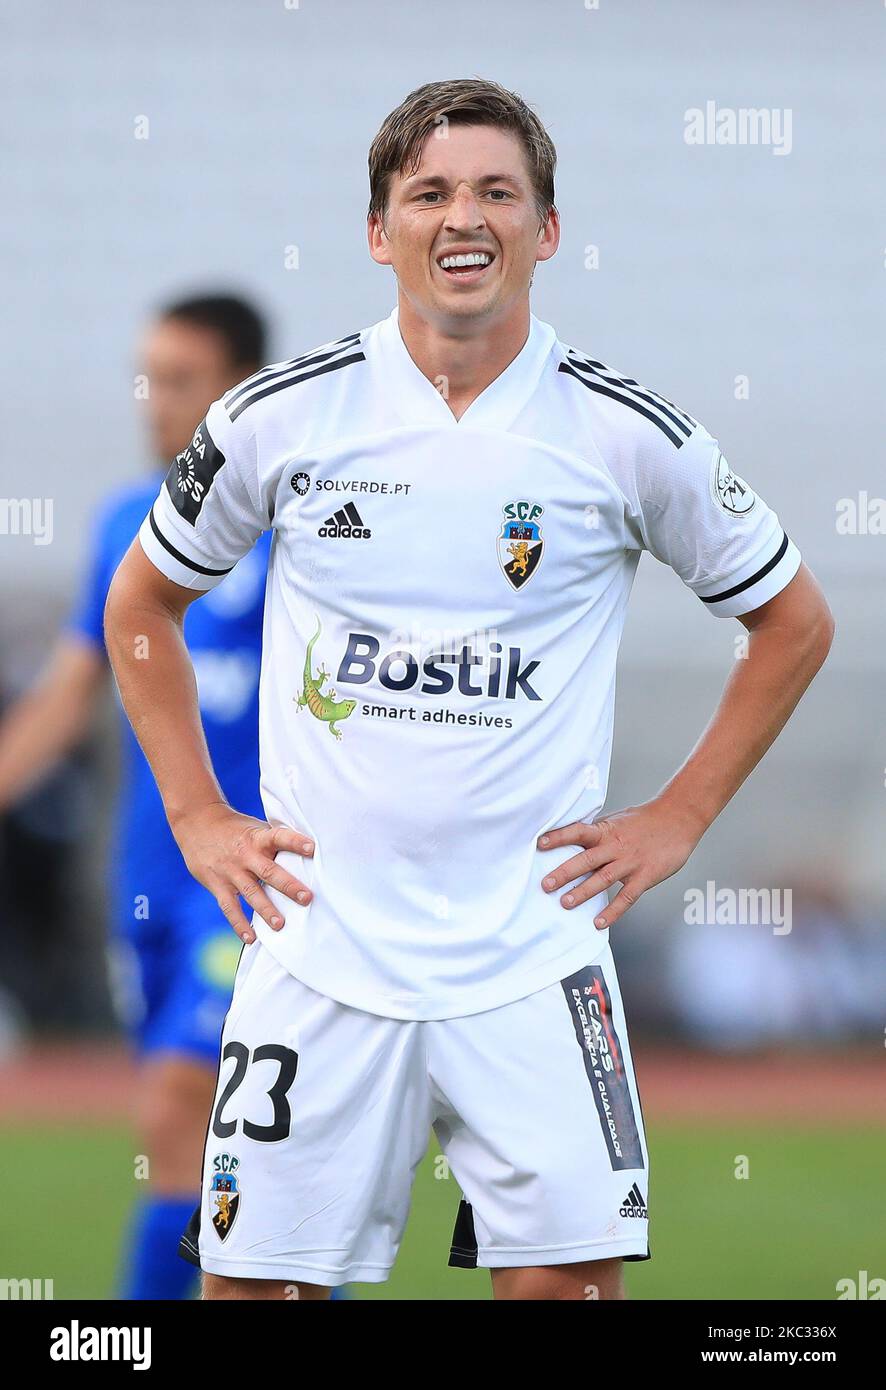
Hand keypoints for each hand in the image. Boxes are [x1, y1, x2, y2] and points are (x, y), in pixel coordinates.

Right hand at [172, 802, 314, 942]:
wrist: (197, 822)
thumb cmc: (235, 828)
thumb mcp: (255, 827)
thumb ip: (274, 842)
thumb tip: (307, 856)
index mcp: (258, 837)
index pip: (278, 836)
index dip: (294, 841)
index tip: (312, 847)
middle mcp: (245, 855)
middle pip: (268, 871)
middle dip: (288, 886)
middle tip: (306, 898)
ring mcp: (230, 871)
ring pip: (250, 892)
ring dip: (266, 910)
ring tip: (280, 925)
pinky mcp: (217, 884)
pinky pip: (229, 907)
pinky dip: (239, 923)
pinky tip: (251, 938)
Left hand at [537, 798, 703, 929]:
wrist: (679, 819)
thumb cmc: (646, 820)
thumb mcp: (617, 819)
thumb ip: (597, 832)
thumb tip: (573, 839)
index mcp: (606, 830)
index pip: (578, 832)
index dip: (559, 837)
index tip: (539, 844)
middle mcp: (616, 846)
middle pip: (586, 860)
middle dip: (564, 873)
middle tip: (545, 885)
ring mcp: (630, 862)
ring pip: (603, 879)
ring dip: (583, 892)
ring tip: (565, 903)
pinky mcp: (645, 876)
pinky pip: (627, 897)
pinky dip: (613, 911)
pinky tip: (599, 922)